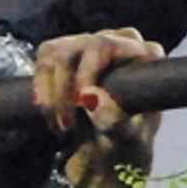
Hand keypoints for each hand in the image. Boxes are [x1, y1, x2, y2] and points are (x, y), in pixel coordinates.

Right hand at [33, 28, 163, 187]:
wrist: (109, 147)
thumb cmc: (126, 140)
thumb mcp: (127, 137)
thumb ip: (115, 119)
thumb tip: (91, 99)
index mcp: (145, 54)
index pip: (106, 46)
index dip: (86, 73)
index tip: (80, 106)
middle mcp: (120, 40)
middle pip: (76, 48)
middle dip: (64, 90)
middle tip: (66, 125)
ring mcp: (92, 42)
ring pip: (56, 54)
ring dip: (51, 94)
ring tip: (60, 126)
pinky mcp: (67, 50)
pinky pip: (44, 60)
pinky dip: (42, 90)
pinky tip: (50, 112)